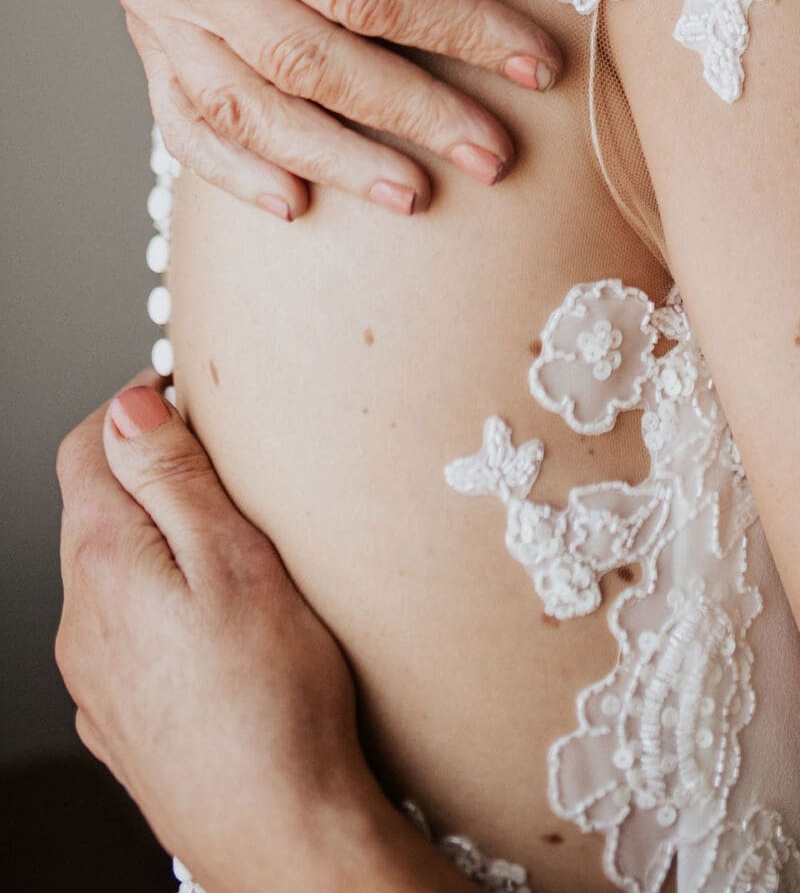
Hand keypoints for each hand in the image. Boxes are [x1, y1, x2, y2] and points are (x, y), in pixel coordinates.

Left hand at [56, 378, 448, 891]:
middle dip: (150, 476)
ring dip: (157, 548)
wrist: (279, 837)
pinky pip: (125, 643)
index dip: (136, 407)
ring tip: (237, 553)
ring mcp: (94, 683)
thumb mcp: (238, 559)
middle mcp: (81, 624)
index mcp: (104, 567)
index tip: (195, 400)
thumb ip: (173, 478)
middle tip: (231, 468)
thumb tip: (129, 406)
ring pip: (110, 581)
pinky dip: (162, 614)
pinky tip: (221, 634)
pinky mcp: (120, 726)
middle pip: (94, 513)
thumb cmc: (275, 701)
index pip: (87, 448)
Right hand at [120, 0, 562, 220]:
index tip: (536, 64)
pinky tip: (295, 202)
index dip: (457, 31)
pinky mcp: (148, 34)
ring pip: (248, 107)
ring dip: (335, 160)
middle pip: (312, 61)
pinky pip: (185, 118)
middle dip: (412, 114)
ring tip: (415, 196)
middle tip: (494, 155)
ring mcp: (154, 8)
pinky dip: (236, 168)